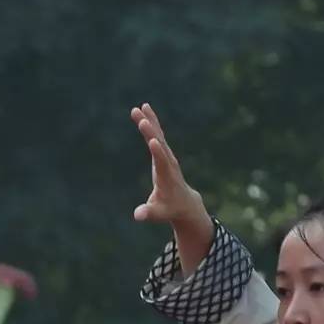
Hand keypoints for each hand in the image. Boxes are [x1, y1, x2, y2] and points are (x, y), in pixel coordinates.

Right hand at [130, 103, 211, 258]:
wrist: (185, 203)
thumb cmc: (170, 209)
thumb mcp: (159, 213)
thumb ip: (149, 213)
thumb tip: (137, 216)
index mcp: (167, 177)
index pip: (163, 162)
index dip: (158, 153)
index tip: (153, 141)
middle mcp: (169, 163)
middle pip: (160, 145)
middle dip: (151, 133)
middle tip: (142, 119)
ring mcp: (167, 155)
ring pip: (158, 135)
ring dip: (149, 121)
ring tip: (139, 108)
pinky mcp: (164, 152)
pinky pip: (157, 134)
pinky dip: (151, 122)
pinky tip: (143, 109)